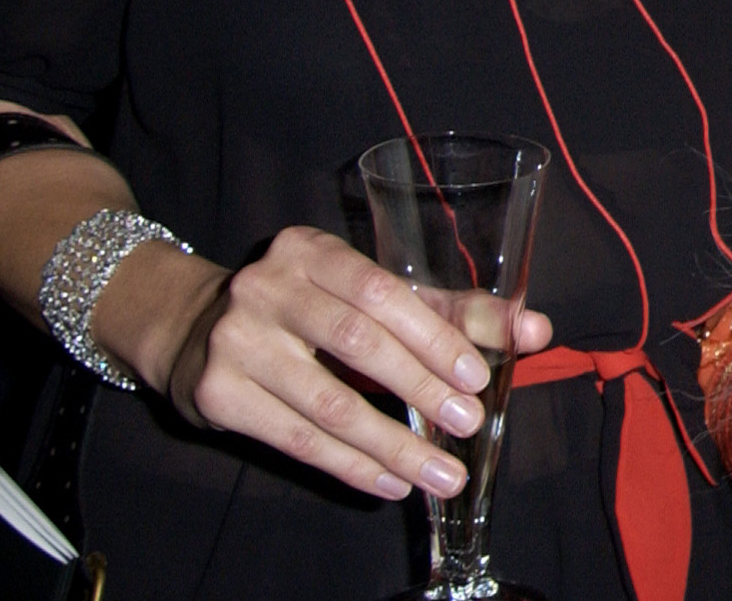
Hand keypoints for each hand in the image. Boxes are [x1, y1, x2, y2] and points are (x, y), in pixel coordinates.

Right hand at [118, 225, 552, 501]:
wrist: (195, 331)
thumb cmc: (307, 310)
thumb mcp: (368, 295)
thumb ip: (451, 310)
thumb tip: (536, 328)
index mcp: (310, 250)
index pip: (382, 292)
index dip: (433, 336)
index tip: (477, 377)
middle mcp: (267, 287)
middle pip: (356, 344)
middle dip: (420, 389)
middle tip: (468, 424)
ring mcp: (235, 341)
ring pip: (326, 405)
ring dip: (392, 445)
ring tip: (439, 473)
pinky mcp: (216, 395)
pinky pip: (296, 440)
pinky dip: (349, 465)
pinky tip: (389, 481)